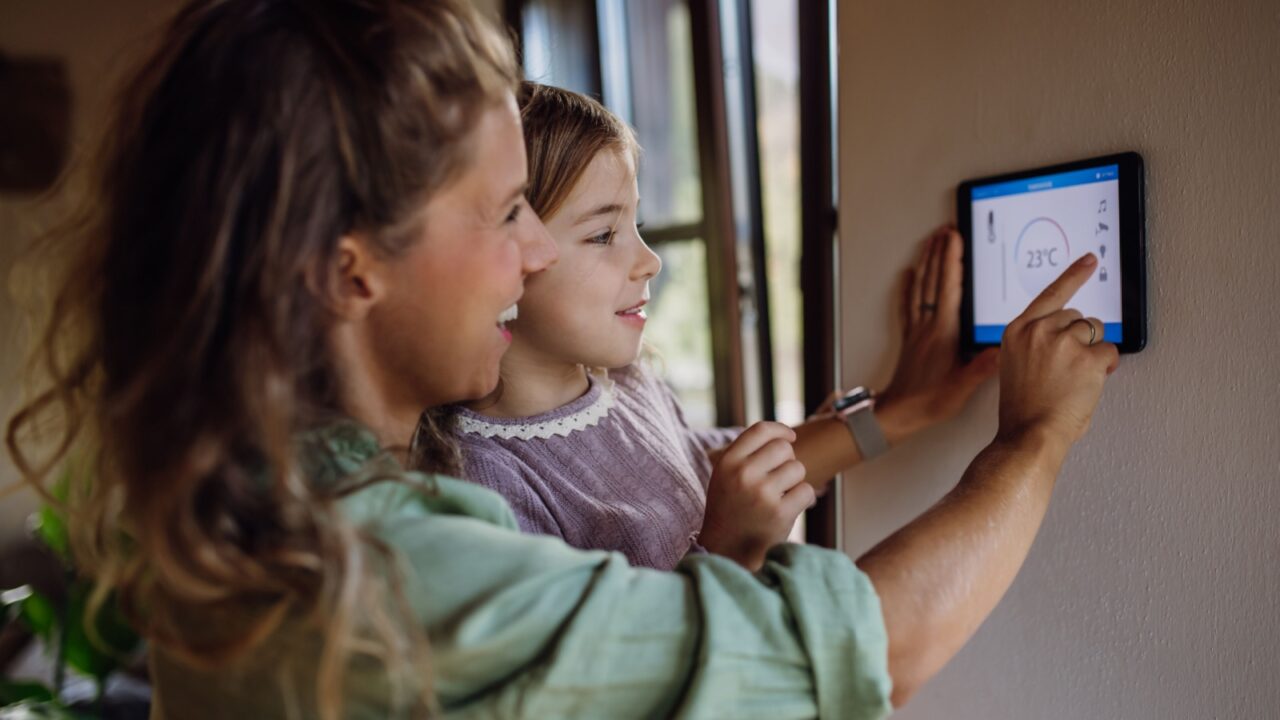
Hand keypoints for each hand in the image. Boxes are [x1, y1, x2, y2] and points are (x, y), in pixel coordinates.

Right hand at [699, 422, 812, 569]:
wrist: (726, 550)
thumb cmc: (730, 509)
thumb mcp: (725, 476)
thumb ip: (747, 454)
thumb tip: (785, 436)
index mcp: (728, 462)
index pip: (760, 430)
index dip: (780, 430)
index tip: (790, 437)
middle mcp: (743, 474)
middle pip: (783, 448)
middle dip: (787, 461)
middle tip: (778, 479)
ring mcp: (762, 493)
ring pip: (798, 468)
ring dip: (794, 482)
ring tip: (779, 496)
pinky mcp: (780, 513)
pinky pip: (806, 491)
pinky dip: (801, 499)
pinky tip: (786, 509)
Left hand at [876, 226, 999, 441]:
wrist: (898, 413)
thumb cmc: (929, 401)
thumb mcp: (962, 387)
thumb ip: (983, 367)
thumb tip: (1004, 348)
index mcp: (943, 332)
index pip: (949, 287)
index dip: (952, 260)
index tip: (955, 238)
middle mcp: (927, 326)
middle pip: (933, 280)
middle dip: (940, 253)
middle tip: (945, 230)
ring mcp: (917, 330)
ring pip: (920, 288)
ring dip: (926, 263)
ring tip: (930, 242)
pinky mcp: (910, 338)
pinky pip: (908, 305)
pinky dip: (908, 286)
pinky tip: (908, 275)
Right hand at [997, 253, 1118, 449]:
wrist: (1029, 435)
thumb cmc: (1023, 409)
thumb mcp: (1017, 366)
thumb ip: (1036, 344)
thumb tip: (1069, 336)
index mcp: (1017, 331)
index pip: (1050, 294)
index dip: (1073, 275)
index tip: (1089, 260)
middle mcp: (1038, 330)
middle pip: (1077, 317)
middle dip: (1080, 338)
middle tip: (1069, 368)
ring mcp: (1063, 342)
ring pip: (1095, 332)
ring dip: (1092, 353)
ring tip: (1074, 379)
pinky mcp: (1087, 357)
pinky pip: (1109, 352)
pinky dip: (1105, 368)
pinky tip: (1087, 384)